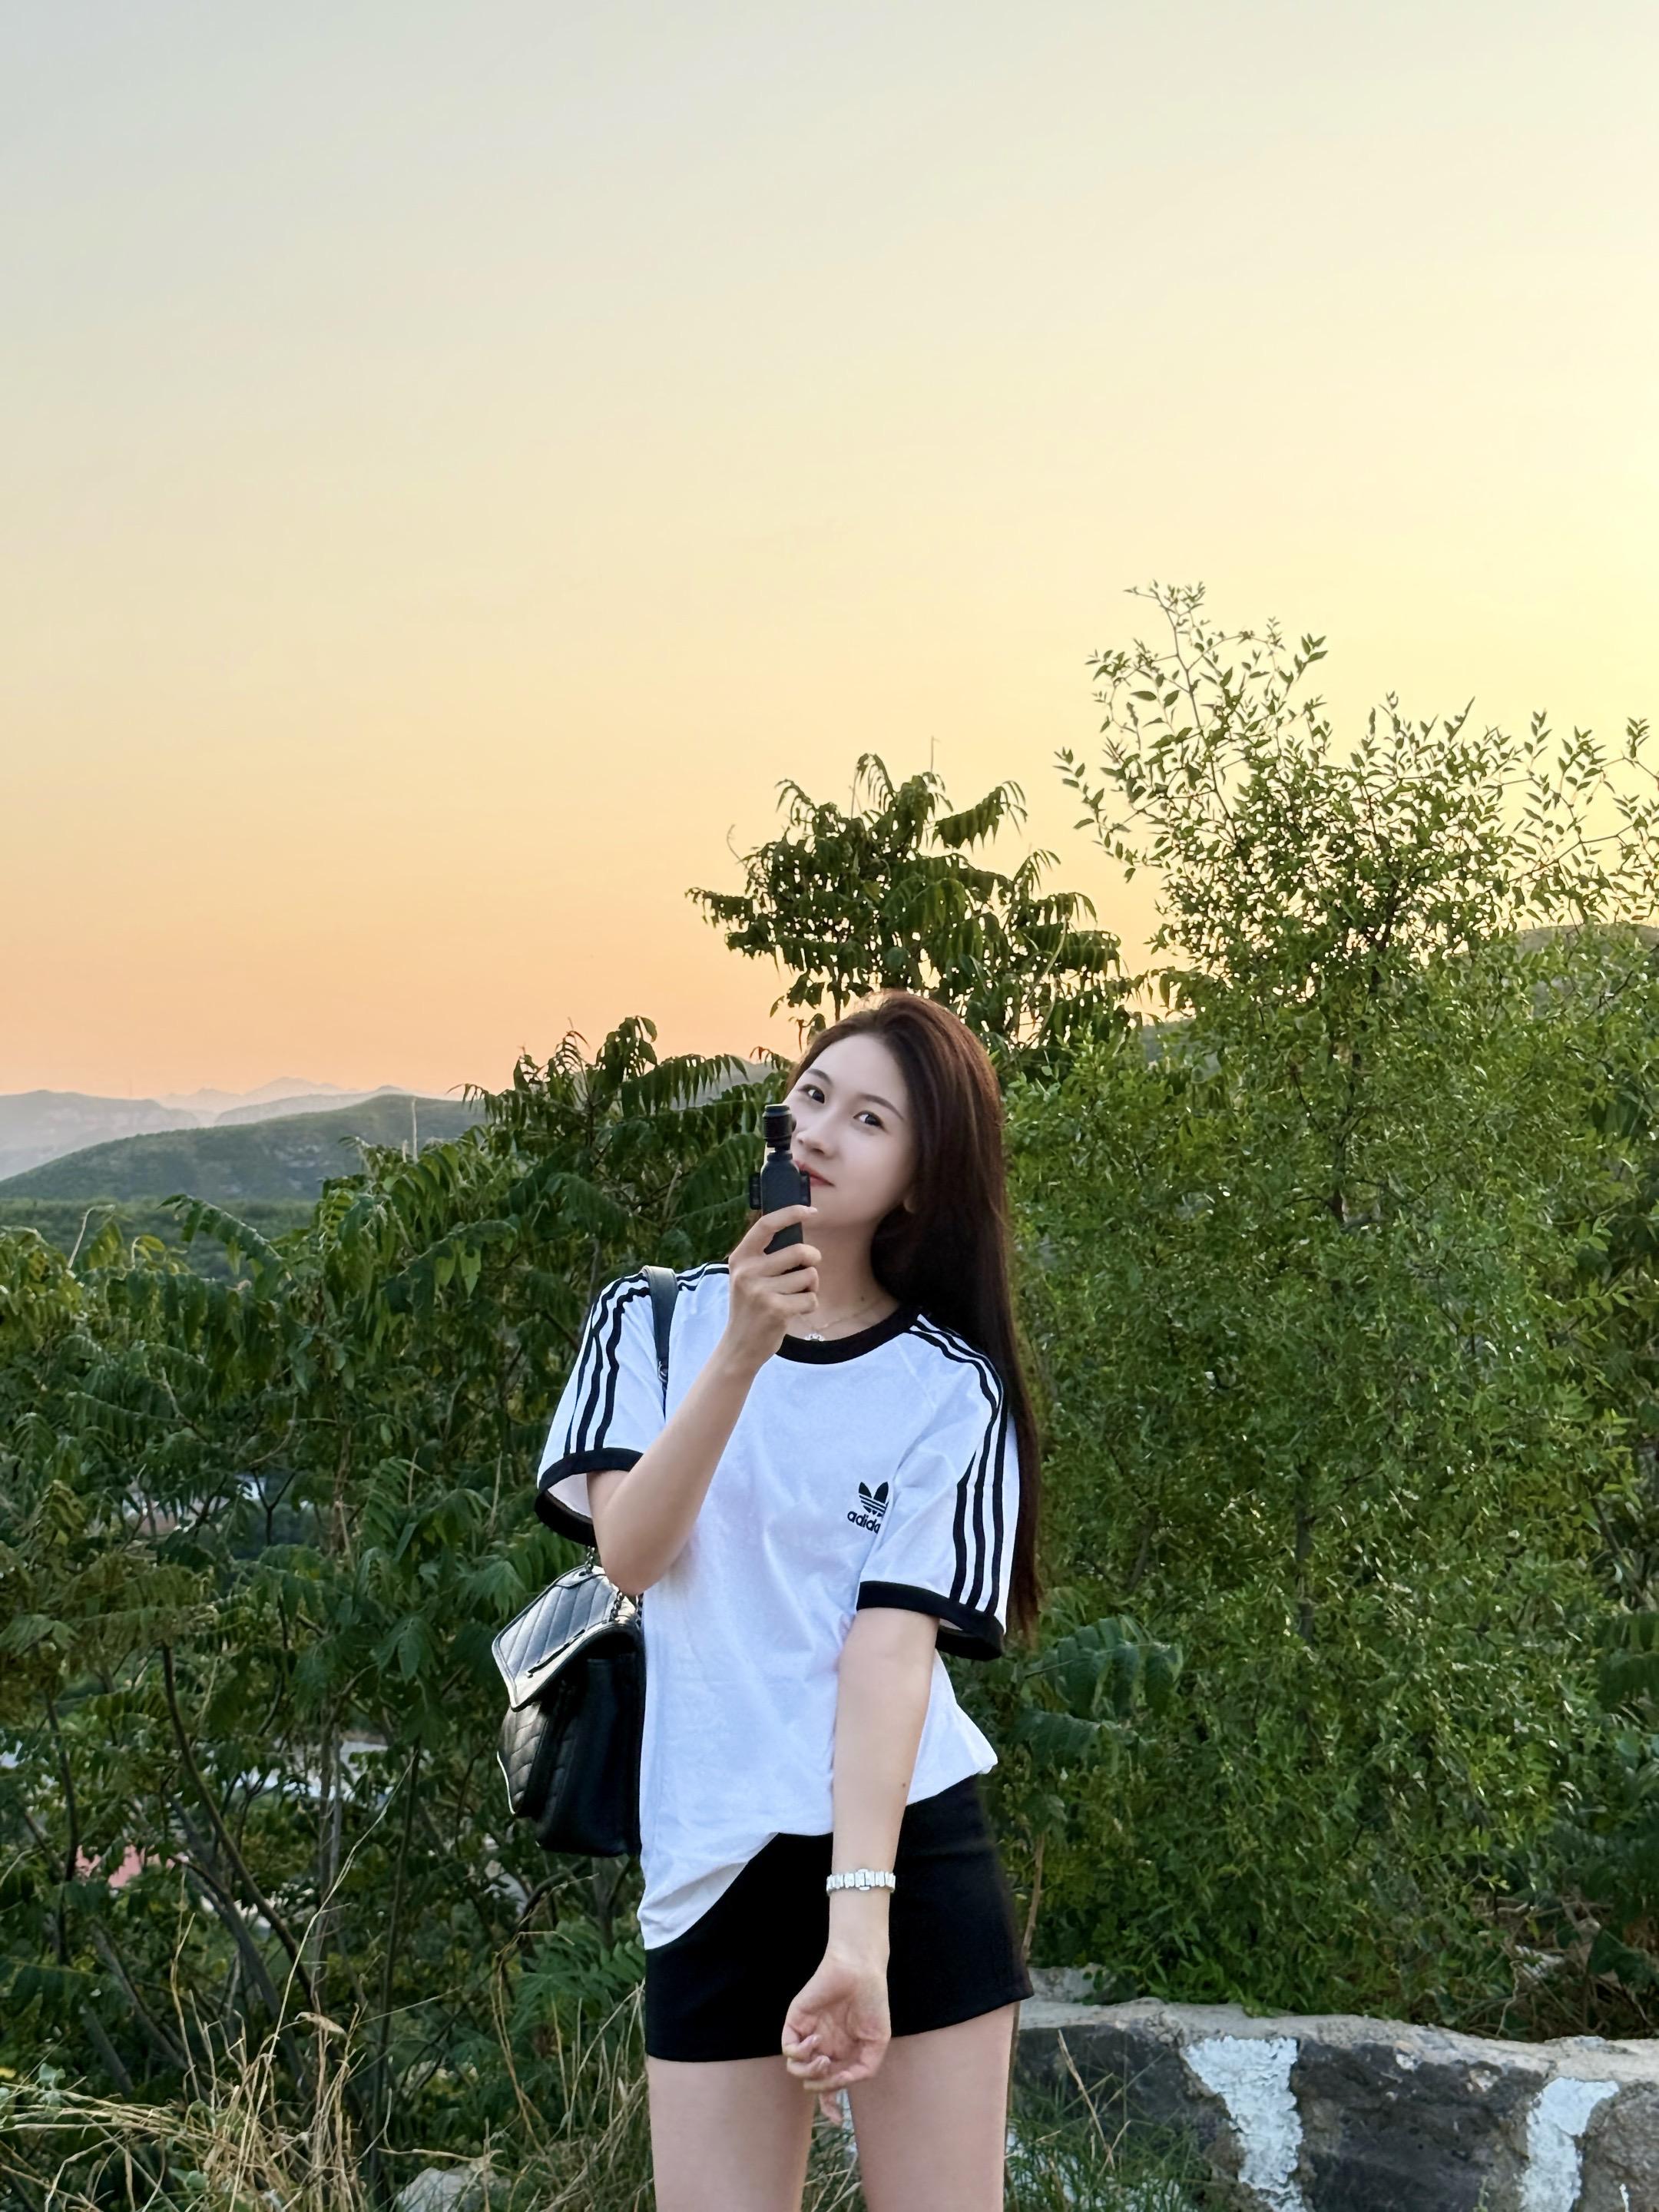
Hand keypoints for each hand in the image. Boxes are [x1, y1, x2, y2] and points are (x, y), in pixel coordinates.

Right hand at [722, 1203, 820, 1367]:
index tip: (812, 1211)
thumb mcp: (748, 1277)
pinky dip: (808, 1305)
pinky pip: (811, 1298)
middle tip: (807, 1272)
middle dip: (812, 1260)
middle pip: (799, 1251)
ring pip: (809, 1276)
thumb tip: (800, 1235)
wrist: (739, 1346)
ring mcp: (760, 1291)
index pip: (767, 1224)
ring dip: (809, 1288)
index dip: (791, 1213)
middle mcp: (748, 1271)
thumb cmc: (751, 1307)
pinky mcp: (776, 1310)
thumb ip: (767, 1256)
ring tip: (793, 1298)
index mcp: (741, 1258)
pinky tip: (792, 1312)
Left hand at [781, 1946, 889, 2121]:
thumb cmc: (872, 2002)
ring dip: (809, 2072)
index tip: (837, 2119)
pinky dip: (800, 2051)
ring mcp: (809, 2034)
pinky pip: (788, 2048)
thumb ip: (864, 2068)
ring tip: (824, 2058)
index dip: (830, 2105)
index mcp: (842, 2053)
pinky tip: (816, 2039)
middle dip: (821, 2087)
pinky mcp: (796, 2021)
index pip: (829, 2086)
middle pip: (811, 2082)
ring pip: (796, 2069)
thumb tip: (842, 2084)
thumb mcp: (878, 2042)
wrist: (860, 1971)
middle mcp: (824, 2046)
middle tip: (832, 2072)